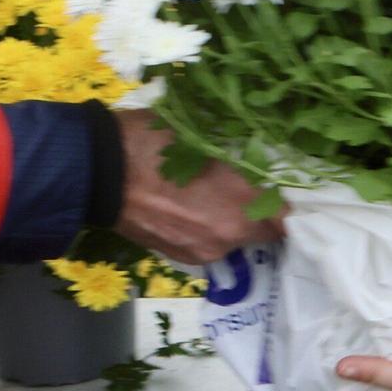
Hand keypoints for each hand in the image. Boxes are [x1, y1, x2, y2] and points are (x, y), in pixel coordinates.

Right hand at [113, 110, 281, 263]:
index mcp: (242, 201)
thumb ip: (240, 153)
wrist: (97, 171)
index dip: (294, 205)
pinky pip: (208, 243)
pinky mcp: (180, 257)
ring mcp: (203, 250)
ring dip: (233, 220)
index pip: (289, 216)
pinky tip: (190, 206)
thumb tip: (263, 155)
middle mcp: (229, 234)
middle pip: (264, 230)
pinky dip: (207, 228)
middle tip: (253, 186)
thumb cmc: (153, 141)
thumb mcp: (204, 133)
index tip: (294, 192)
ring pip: (234, 237)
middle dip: (262, 212)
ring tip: (215, 194)